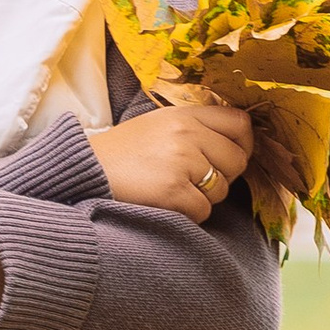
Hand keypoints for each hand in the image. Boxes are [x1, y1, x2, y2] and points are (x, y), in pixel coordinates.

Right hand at [86, 94, 252, 221]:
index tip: (231, 157)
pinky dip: (188, 215)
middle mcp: (187, 134)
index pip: (240, 123)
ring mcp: (181, 161)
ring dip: (203, 198)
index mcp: (185, 114)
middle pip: (237, 161)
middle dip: (223, 177)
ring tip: (173, 190)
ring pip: (221, 190)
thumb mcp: (158, 124)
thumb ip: (194, 127)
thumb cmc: (123, 152)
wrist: (86, 170)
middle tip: (196, 181)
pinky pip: (203, 211)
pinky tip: (166, 204)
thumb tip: (236, 143)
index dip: (244, 144)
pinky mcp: (173, 190)